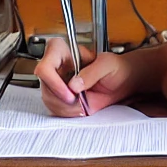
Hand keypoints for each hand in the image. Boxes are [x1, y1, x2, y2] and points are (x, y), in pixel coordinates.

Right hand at [34, 38, 148, 116]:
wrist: (121, 81)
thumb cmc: (116, 67)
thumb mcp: (108, 65)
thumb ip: (92, 72)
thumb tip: (74, 84)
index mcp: (63, 52)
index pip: (45, 66)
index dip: (53, 82)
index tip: (70, 93)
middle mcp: (56, 68)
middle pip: (45, 87)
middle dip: (62, 99)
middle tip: (80, 102)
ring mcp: (57, 83)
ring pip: (49, 99)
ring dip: (66, 108)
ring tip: (83, 105)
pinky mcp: (61, 97)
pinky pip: (55, 108)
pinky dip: (68, 113)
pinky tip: (80, 109)